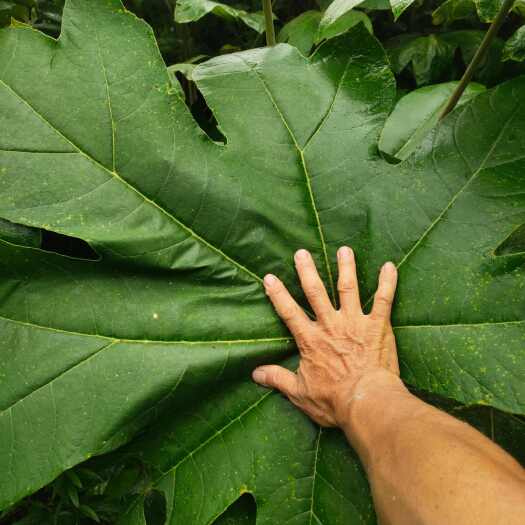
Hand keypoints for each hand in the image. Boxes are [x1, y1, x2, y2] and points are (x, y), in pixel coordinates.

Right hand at [252, 246, 404, 428]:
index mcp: (311, 339)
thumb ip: (277, 379)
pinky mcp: (378, 325)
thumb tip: (254, 374)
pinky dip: (387, 282)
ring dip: (346, 267)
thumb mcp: (299, 393)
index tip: (270, 277)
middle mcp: (330, 325)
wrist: (368, 403)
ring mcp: (355, 322)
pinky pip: (384, 299)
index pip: (289, 312)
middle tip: (302, 252)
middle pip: (316, 292)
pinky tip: (390, 266)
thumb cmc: (334, 401)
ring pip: (349, 288)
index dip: (278, 294)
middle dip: (308, 271)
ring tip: (344, 250)